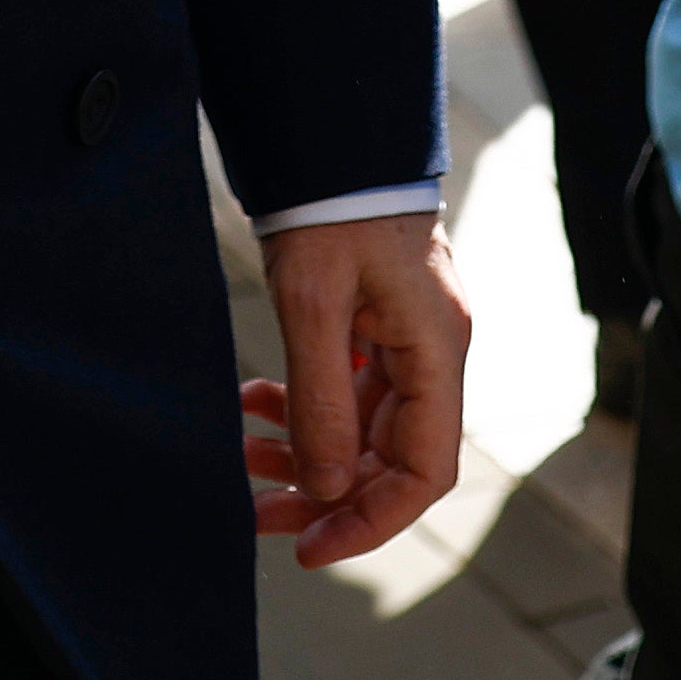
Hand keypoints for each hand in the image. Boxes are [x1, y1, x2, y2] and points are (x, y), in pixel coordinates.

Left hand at [241, 213, 469, 567]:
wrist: (329, 133)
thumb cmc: (332, 203)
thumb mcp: (315, 303)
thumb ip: (322, 399)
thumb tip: (326, 487)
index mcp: (436, 351)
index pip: (424, 471)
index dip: (371, 520)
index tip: (309, 545)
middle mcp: (430, 351)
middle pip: (390, 457)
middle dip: (326, 493)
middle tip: (260, 514)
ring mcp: (404, 337)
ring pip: (362, 427)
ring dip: (306, 452)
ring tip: (244, 460)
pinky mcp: (374, 322)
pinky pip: (346, 388)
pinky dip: (302, 406)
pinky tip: (253, 405)